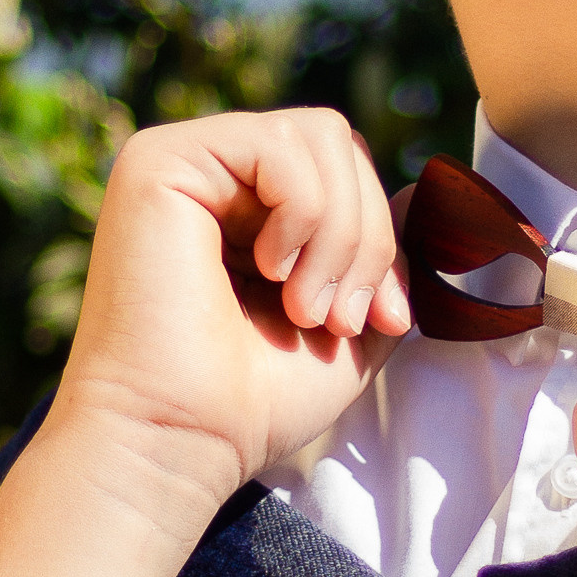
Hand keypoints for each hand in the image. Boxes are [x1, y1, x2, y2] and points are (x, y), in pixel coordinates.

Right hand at [42, 108, 410, 539]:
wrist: (180, 440)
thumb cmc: (253, 401)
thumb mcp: (350, 324)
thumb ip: (383, 258)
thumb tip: (417, 189)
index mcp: (246, 205)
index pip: (347, 168)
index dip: (382, 238)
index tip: (382, 321)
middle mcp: (211, 173)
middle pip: (340, 142)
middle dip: (367, 238)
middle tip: (336, 318)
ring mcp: (180, 159)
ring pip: (320, 136)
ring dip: (339, 233)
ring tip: (303, 307)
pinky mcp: (159, 160)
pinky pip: (280, 143)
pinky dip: (304, 213)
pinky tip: (271, 273)